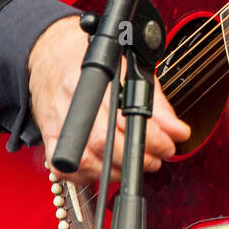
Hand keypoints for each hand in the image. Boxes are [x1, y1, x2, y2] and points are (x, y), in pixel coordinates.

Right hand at [28, 14, 190, 185]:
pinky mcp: (50, 135)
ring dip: (118, 170)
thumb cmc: (92, 59)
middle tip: (156, 158)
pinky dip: (89, 175)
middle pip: (105, 141)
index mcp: (97, 77)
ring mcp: (60, 119)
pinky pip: (66, 168)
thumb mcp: (129, 70)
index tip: (169, 145)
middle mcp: (76, 99)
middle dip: (138, 156)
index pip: (126, 116)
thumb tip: (178, 131)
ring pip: (86, 159)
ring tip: (136, 164)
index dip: (152, 137)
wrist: (52, 52)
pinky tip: (107, 169)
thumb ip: (155, 102)